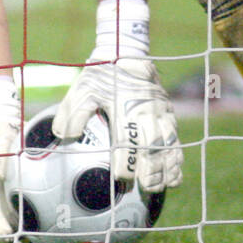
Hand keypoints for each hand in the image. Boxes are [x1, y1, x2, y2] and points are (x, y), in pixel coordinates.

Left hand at [53, 56, 182, 191]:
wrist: (128, 54)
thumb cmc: (102, 74)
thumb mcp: (82, 88)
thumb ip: (72, 113)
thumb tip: (65, 136)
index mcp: (125, 111)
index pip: (129, 144)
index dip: (126, 164)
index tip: (120, 178)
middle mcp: (147, 115)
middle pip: (154, 150)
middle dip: (151, 173)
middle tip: (146, 188)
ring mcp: (162, 115)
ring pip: (170, 147)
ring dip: (167, 169)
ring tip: (160, 187)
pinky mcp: (169, 115)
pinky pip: (178, 141)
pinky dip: (177, 161)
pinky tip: (174, 177)